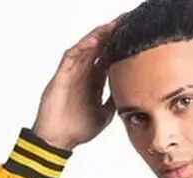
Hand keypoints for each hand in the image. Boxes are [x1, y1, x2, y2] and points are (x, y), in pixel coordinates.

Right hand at [31, 14, 128, 150]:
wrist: (59, 140)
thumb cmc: (78, 128)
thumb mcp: (105, 114)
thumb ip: (114, 101)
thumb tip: (130, 96)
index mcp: (94, 81)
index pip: (108, 58)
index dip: (119, 47)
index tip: (133, 37)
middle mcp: (84, 73)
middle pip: (98, 48)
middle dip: (111, 35)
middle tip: (125, 22)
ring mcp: (72, 73)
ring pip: (86, 48)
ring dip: (98, 36)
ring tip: (112, 26)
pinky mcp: (62, 76)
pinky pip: (71, 57)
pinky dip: (82, 48)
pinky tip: (93, 41)